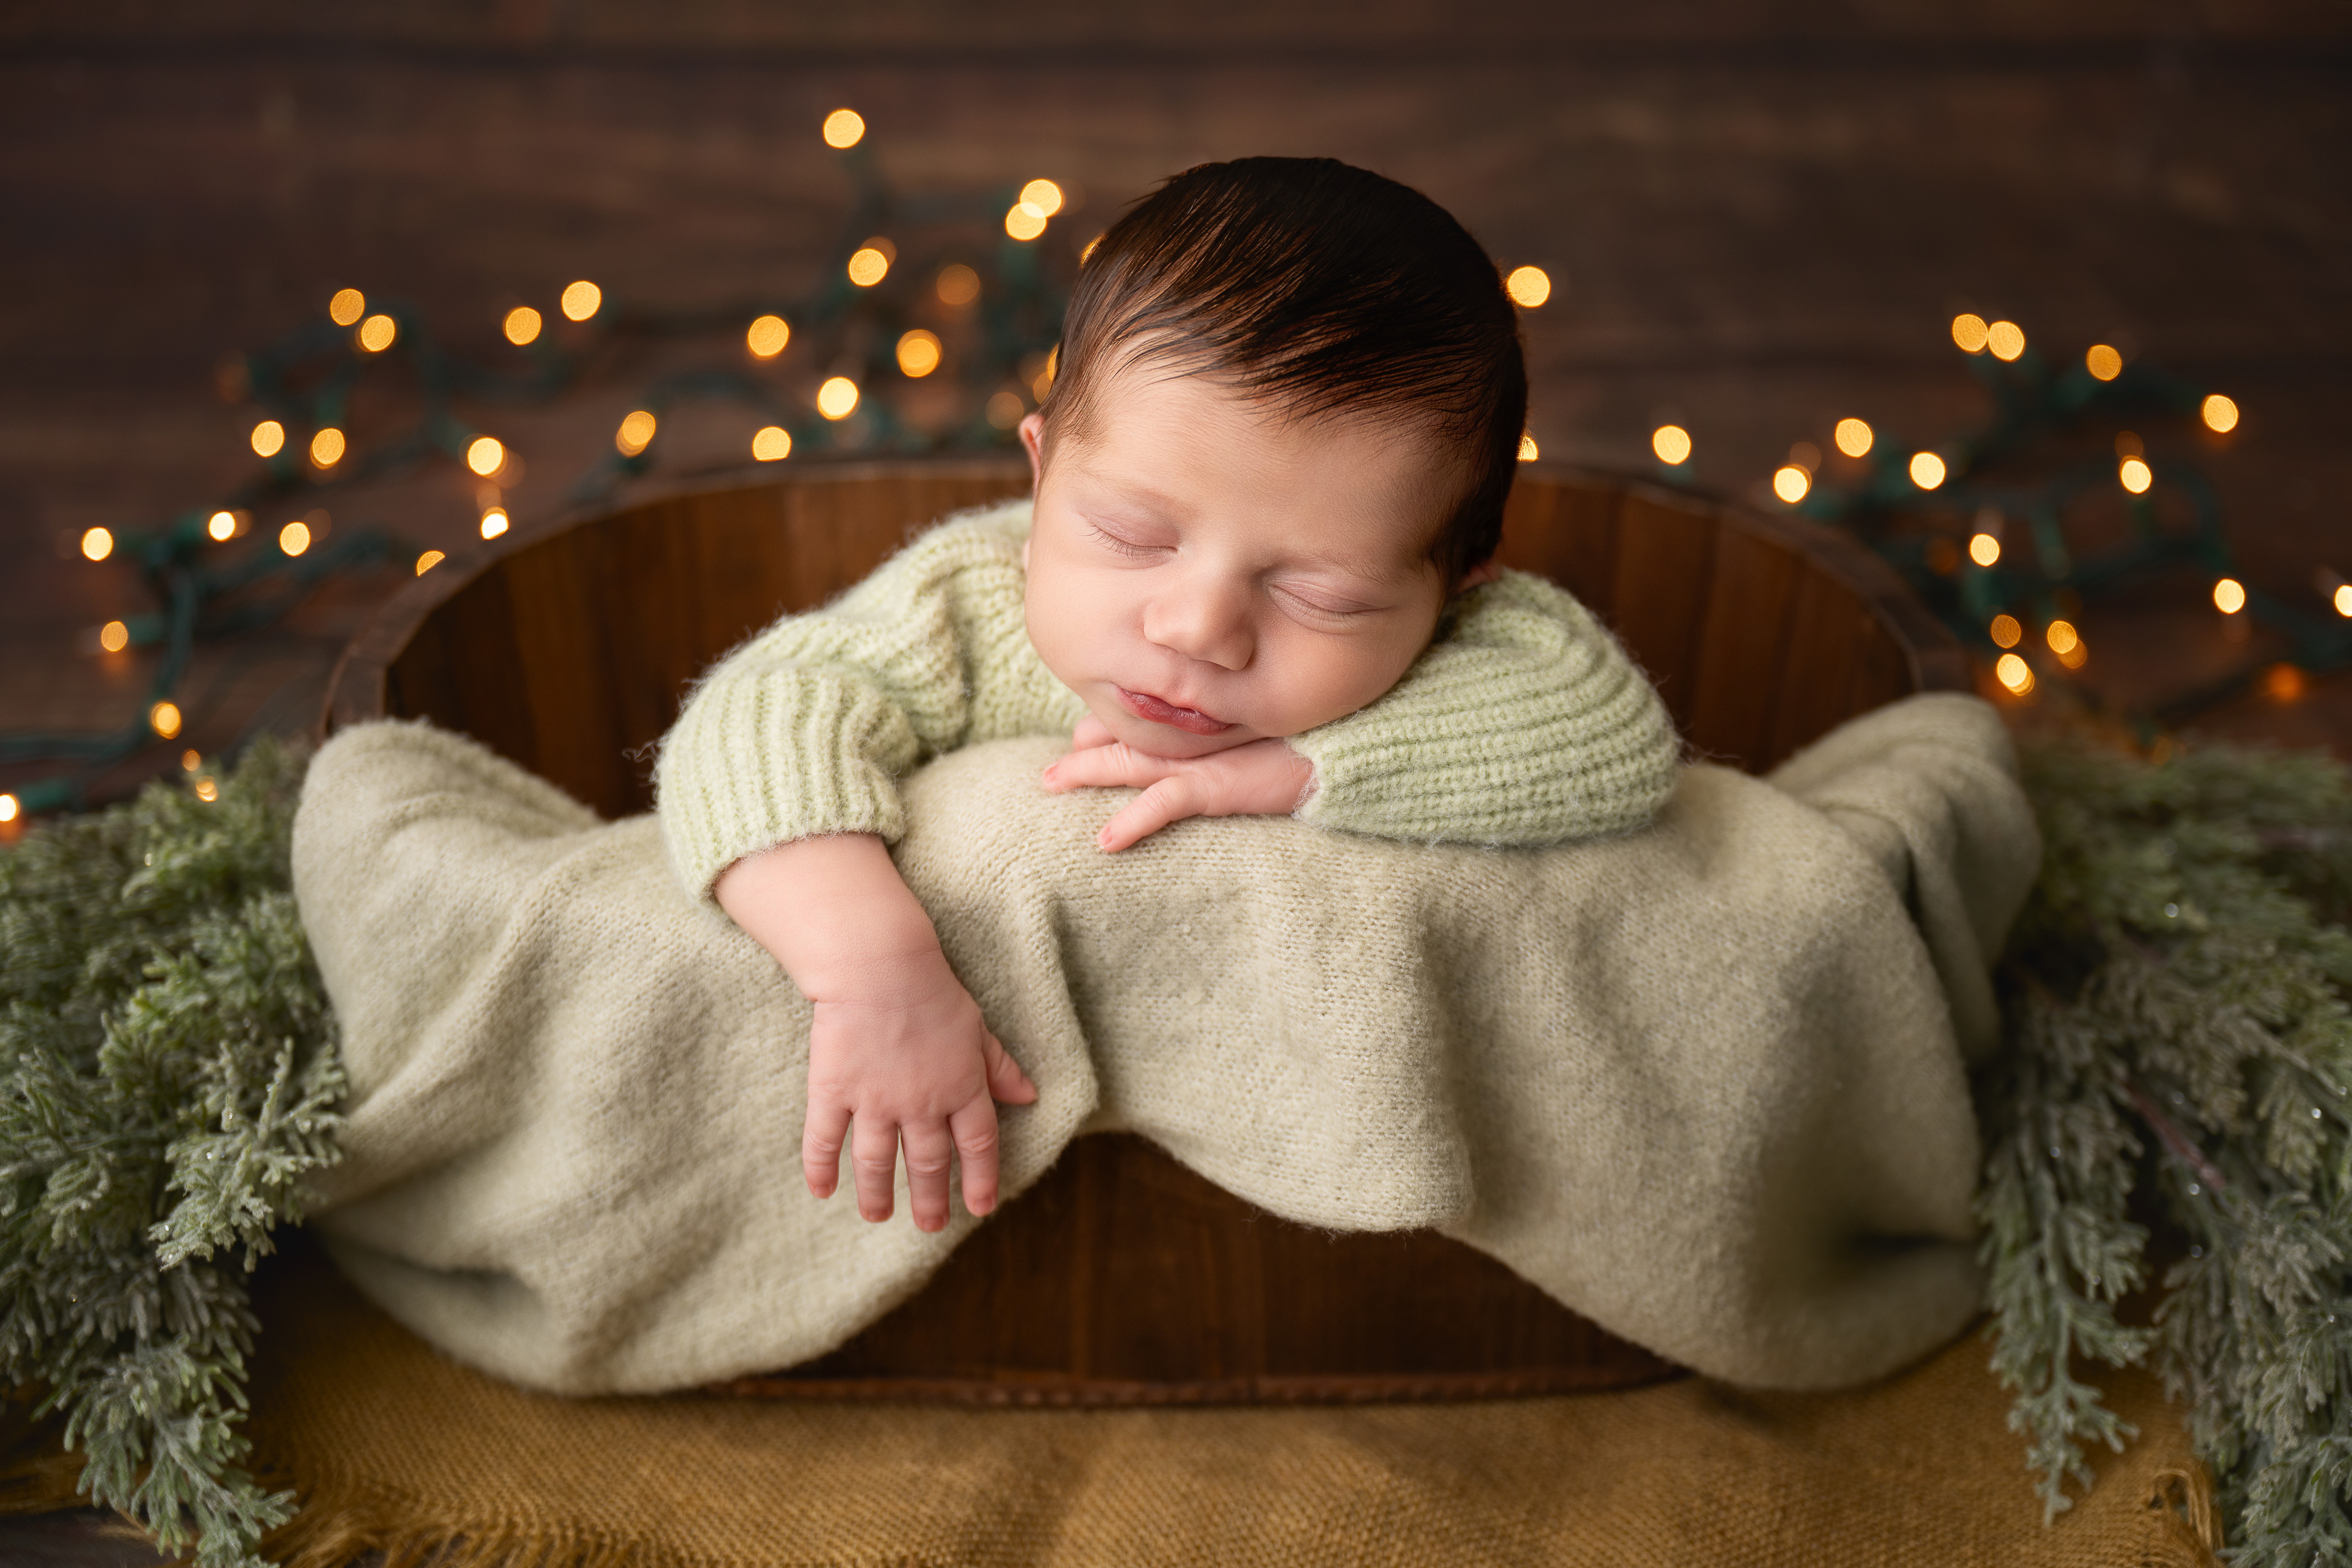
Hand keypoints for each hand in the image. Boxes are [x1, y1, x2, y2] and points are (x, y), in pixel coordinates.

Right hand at [800, 946, 1037, 1231]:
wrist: (879, 967)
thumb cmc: (933, 991)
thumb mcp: (977, 1028)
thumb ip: (999, 1067)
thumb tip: (1028, 1095)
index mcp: (961, 1088)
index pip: (978, 1146)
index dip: (981, 1179)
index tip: (981, 1208)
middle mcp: (920, 1104)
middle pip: (928, 1163)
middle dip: (931, 1199)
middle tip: (930, 1225)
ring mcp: (874, 1101)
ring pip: (876, 1163)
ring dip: (877, 1194)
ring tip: (878, 1215)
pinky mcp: (833, 1091)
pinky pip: (824, 1140)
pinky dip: (820, 1168)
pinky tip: (822, 1191)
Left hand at [1041, 717, 1315, 851]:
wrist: (1349, 751)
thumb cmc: (1309, 741)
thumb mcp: (1258, 732)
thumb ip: (1221, 729)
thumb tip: (1181, 733)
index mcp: (1203, 719)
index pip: (1143, 719)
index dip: (1106, 726)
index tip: (1079, 736)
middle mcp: (1196, 735)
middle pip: (1127, 738)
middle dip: (1084, 751)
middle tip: (1048, 771)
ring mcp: (1203, 759)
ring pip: (1131, 763)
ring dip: (1088, 773)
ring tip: (1052, 781)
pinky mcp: (1218, 786)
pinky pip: (1166, 804)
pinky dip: (1134, 821)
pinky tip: (1106, 840)